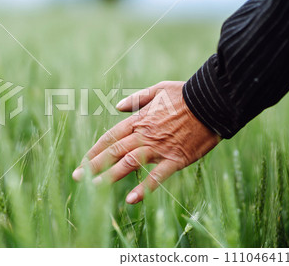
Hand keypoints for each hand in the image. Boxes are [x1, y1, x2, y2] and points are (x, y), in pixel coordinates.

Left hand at [72, 81, 220, 203]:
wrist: (211, 101)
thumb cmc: (185, 94)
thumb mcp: (158, 89)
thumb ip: (136, 98)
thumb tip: (118, 106)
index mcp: (139, 120)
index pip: (111, 137)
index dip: (95, 150)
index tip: (83, 160)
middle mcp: (144, 135)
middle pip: (114, 151)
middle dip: (94, 164)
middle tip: (77, 176)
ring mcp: (159, 147)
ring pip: (129, 163)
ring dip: (110, 175)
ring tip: (94, 186)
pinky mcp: (176, 159)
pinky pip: (158, 176)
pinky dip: (144, 188)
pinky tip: (132, 199)